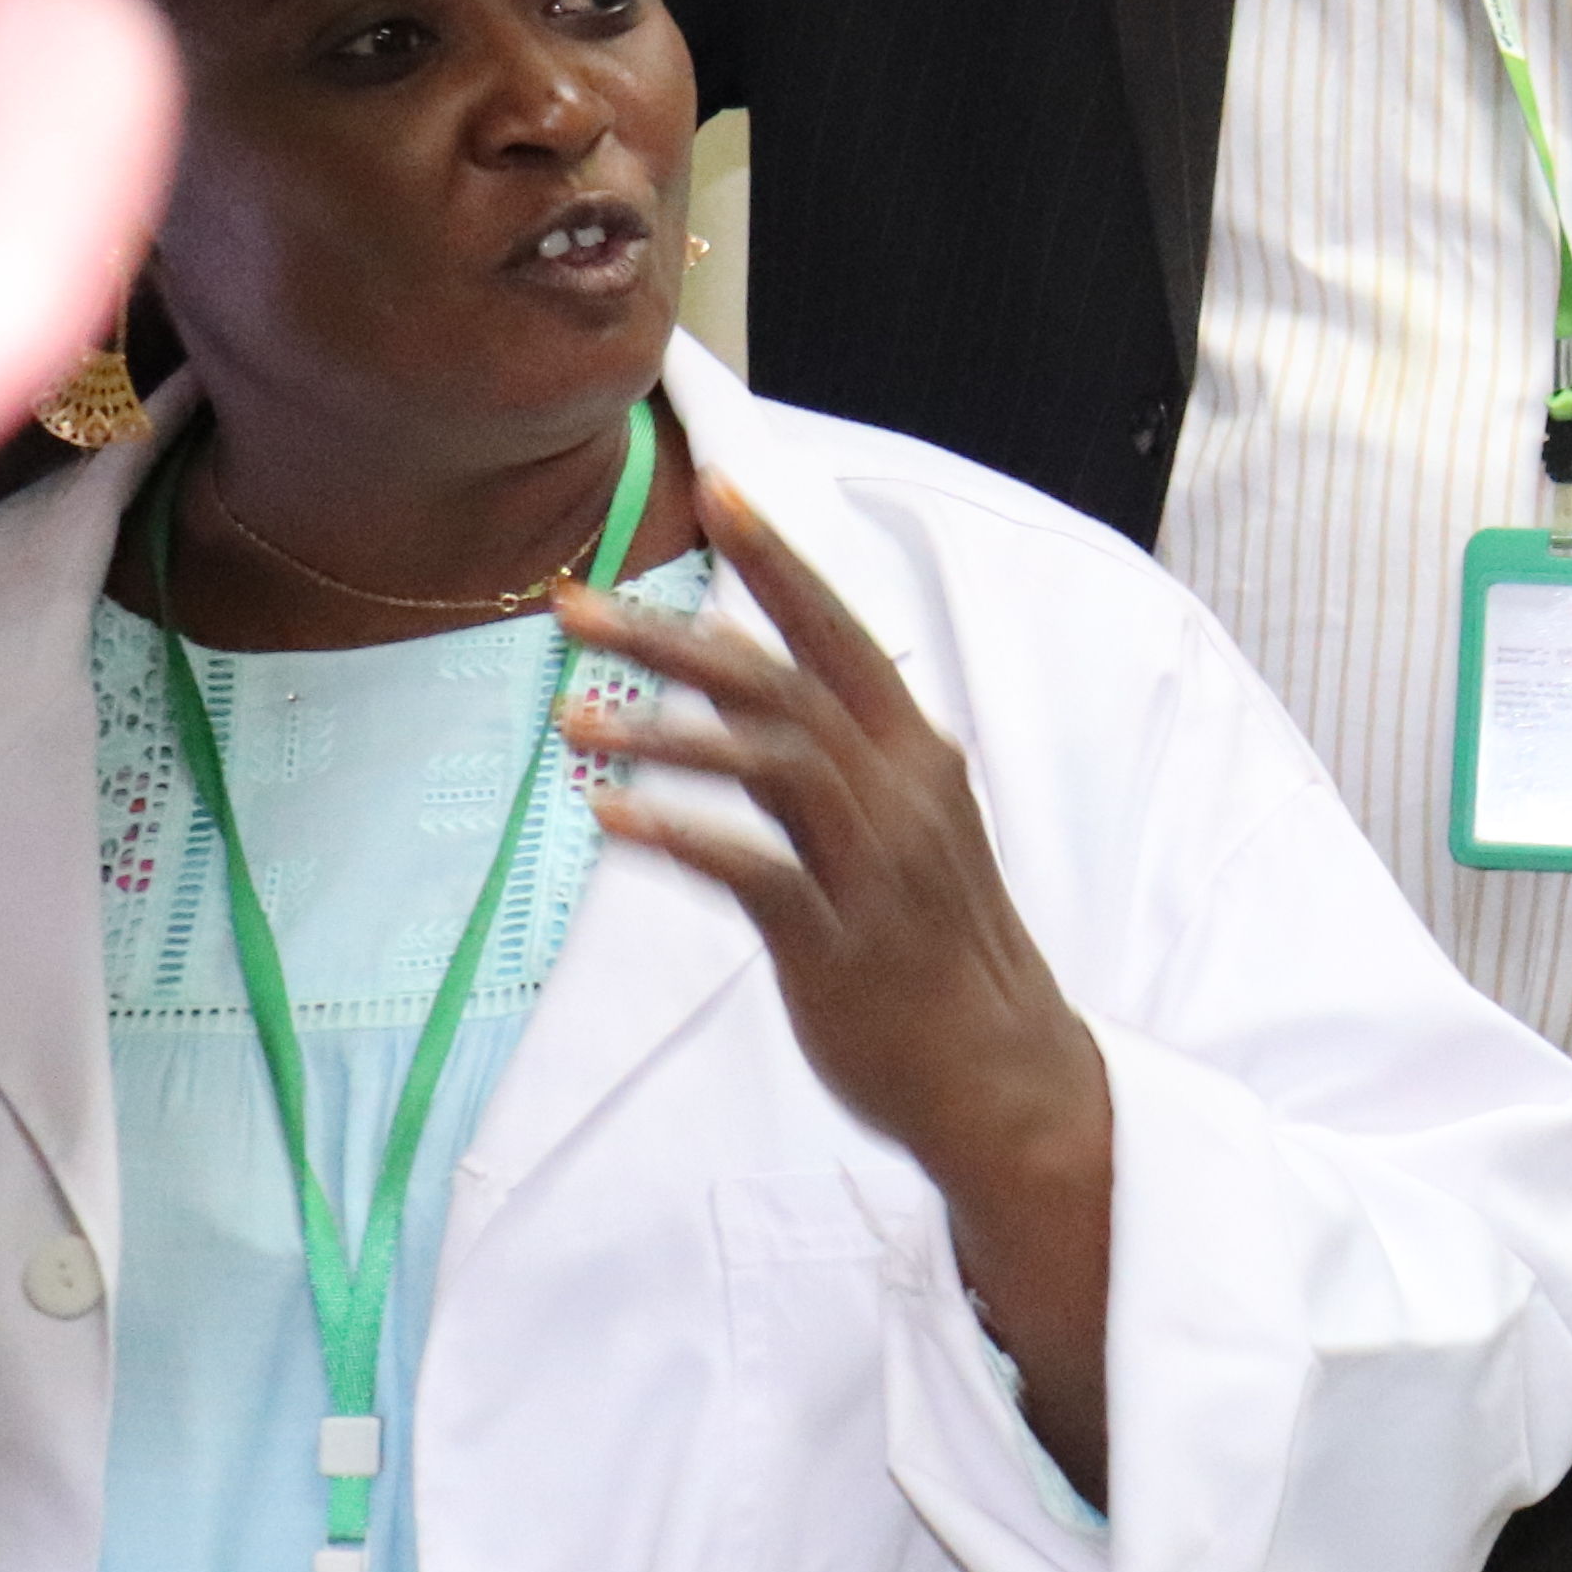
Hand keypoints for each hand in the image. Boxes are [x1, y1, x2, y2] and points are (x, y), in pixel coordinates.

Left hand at [555, 481, 1117, 1497]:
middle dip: (671, 634)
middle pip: (781, 681)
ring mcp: (874, 865)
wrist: (1005, 1080)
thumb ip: (848, 772)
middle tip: (570, 604)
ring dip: (660, 727)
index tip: (718, 490)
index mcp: (920, 758)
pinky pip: (751, 869)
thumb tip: (770, 712)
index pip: (839, 634)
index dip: (779, 560)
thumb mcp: (909, 842)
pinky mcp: (838, 940)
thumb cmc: (944, 961)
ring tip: (566, 715)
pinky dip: (677, 836)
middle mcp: (902, 792)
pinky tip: (608, 820)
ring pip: (766, 757)